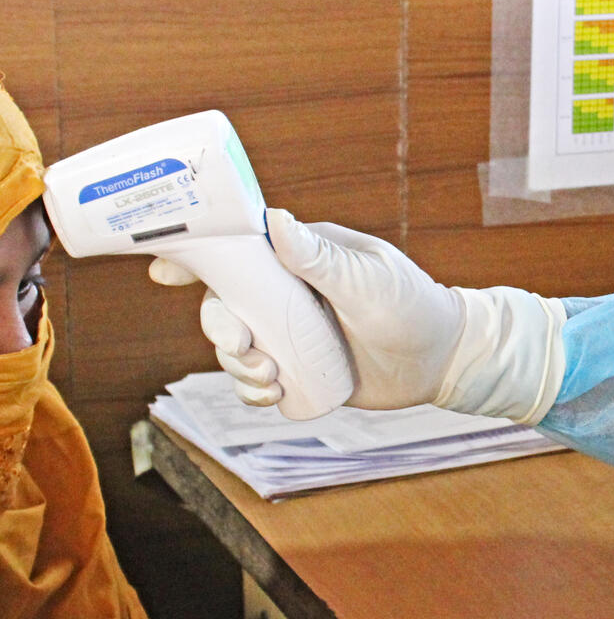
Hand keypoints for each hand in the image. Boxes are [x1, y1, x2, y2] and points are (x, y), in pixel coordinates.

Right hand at [150, 210, 564, 420]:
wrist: (445, 361)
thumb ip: (322, 259)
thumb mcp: (369, 282)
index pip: (241, 250)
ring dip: (236, 365)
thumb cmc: (414, 308)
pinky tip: (272, 396)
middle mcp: (290, 293)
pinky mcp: (302, 369)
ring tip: (269, 378)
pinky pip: (260, 380)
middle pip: (226, 304)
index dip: (198, 257)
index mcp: (303, 257)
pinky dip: (253, 391)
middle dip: (220, 328)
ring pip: (237, 346)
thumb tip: (275, 222)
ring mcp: (293, 332)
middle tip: (244, 348)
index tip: (163, 270)